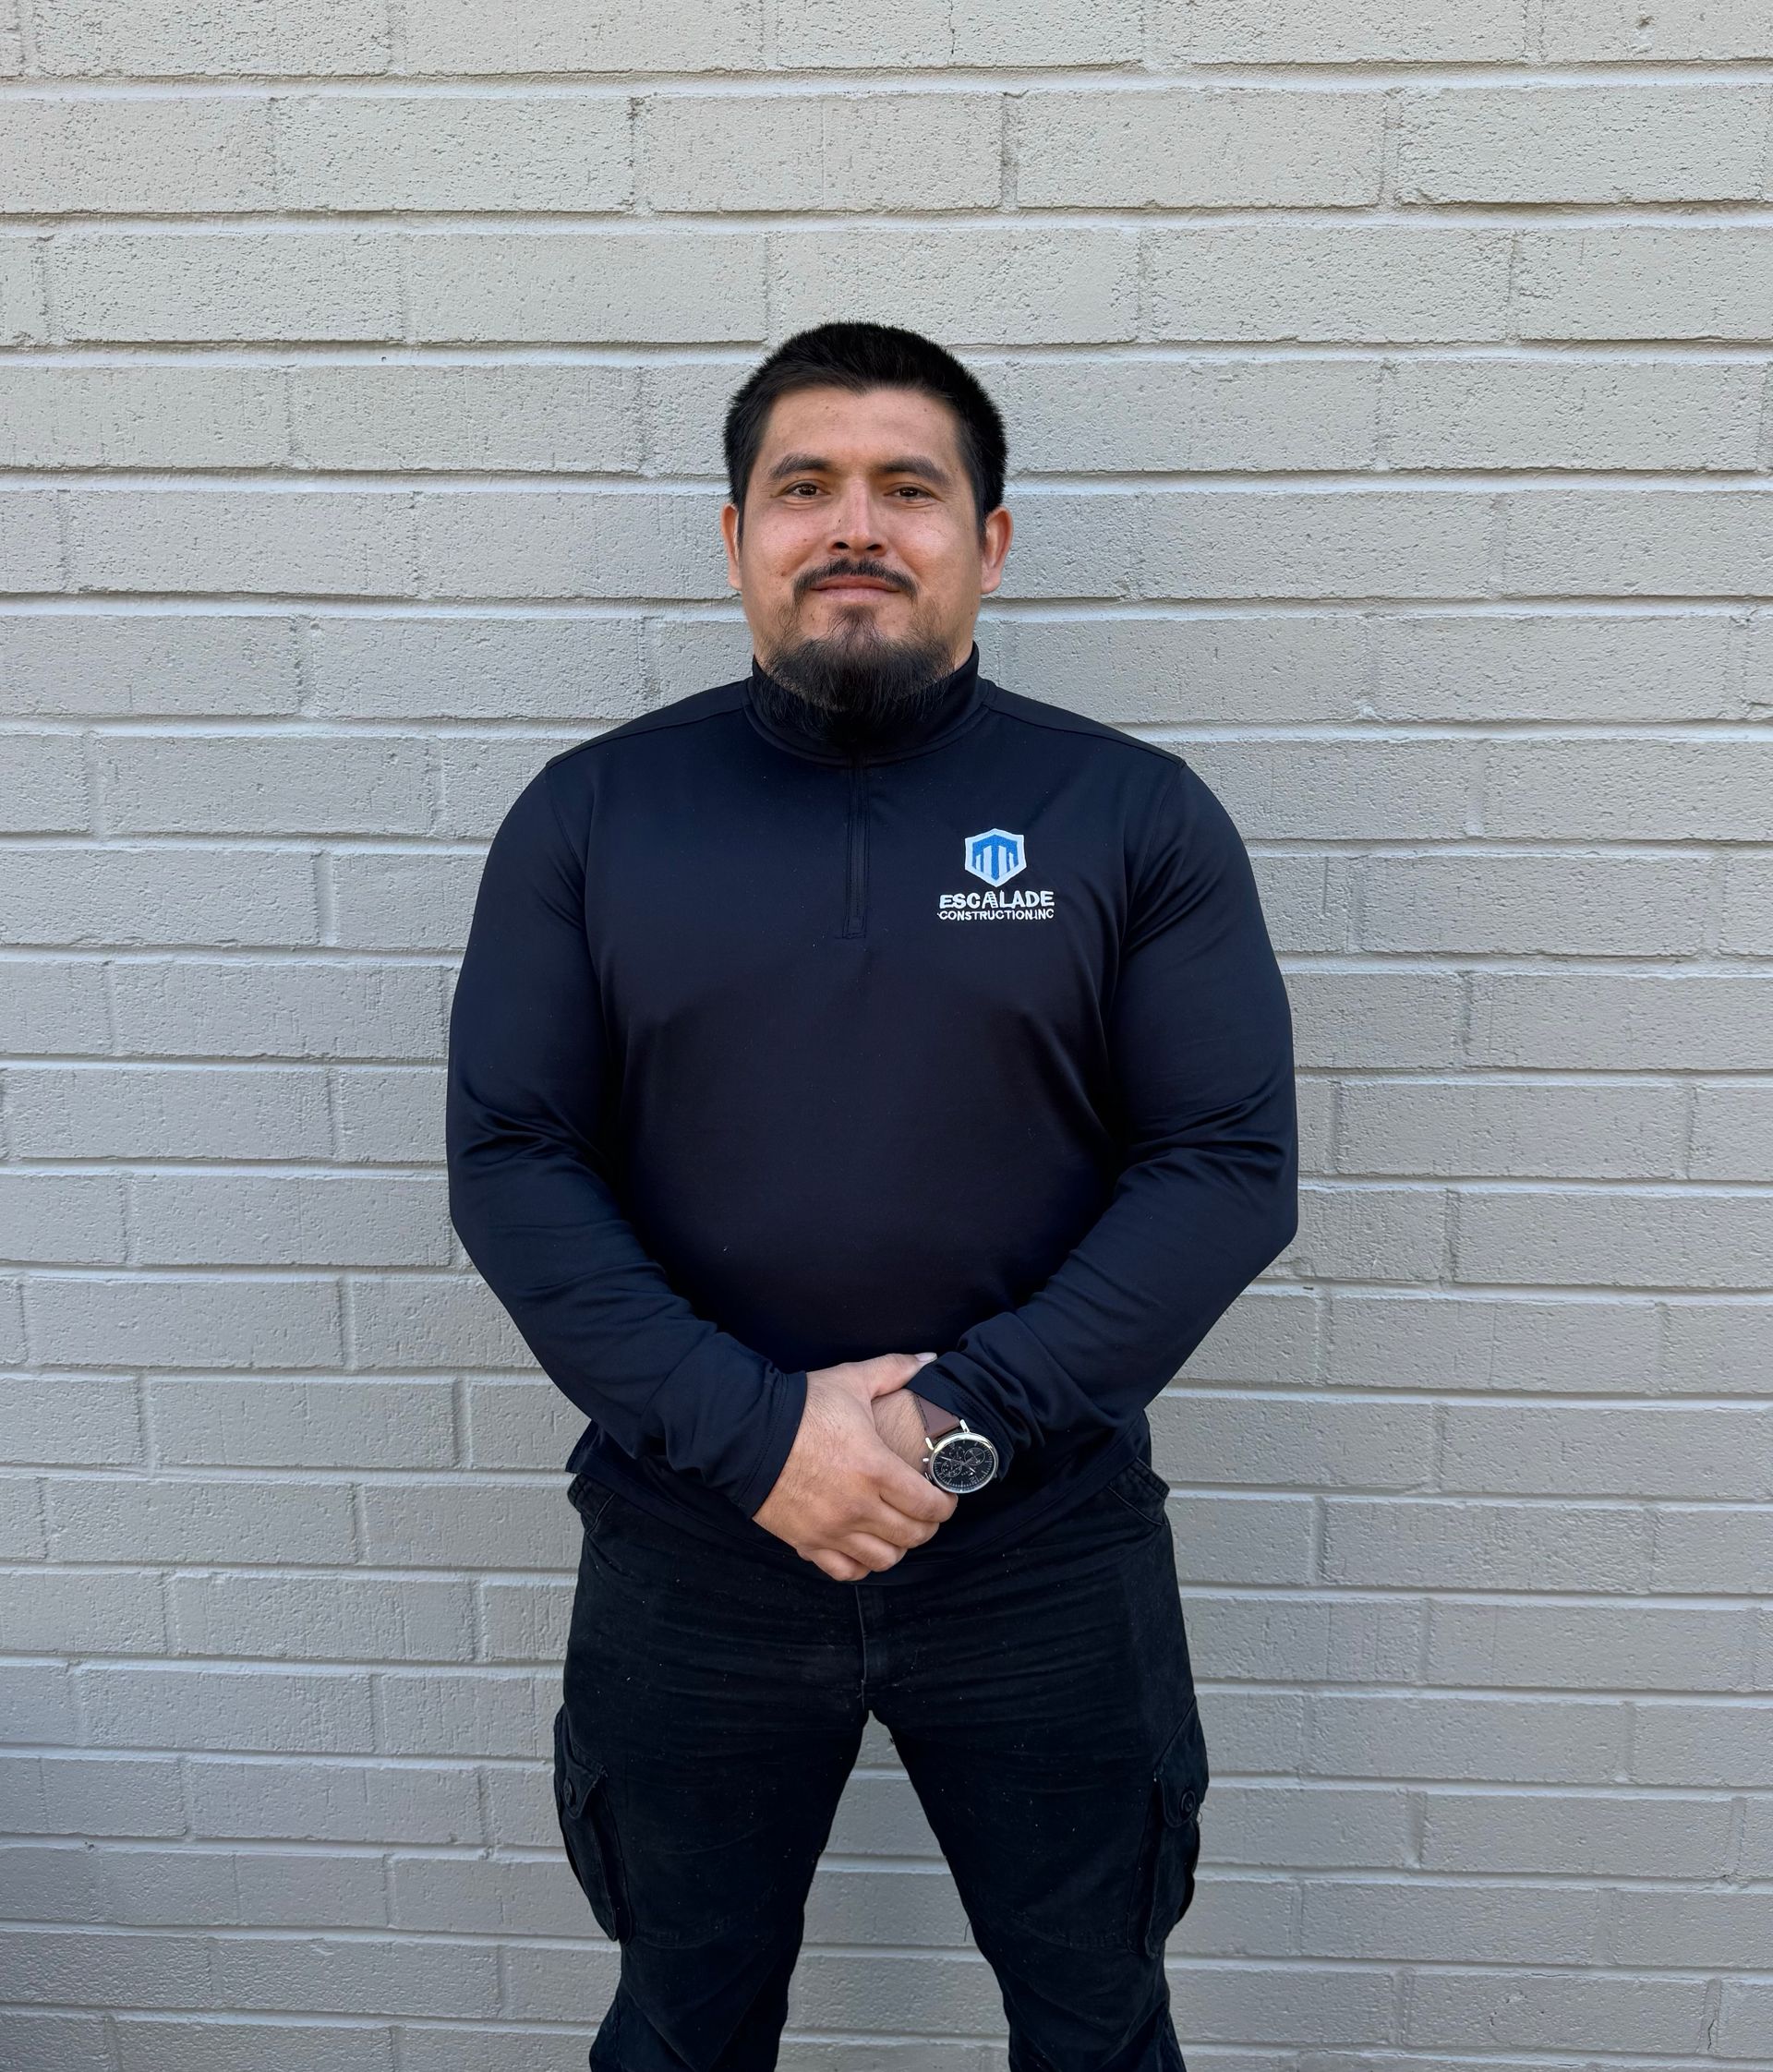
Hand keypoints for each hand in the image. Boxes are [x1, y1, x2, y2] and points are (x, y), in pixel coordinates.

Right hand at [752, 1352, 956, 1581]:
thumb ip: (894, 1369)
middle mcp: (858, 1506)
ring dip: (898, 1546)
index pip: (929, 1505)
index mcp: (875, 1469)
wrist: (745, 1432)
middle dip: (927, 1525)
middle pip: (912, 1535)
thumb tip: (929, 1358)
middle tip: (926, 1511)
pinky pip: (846, 1570)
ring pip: (884, 1559)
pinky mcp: (807, 1542)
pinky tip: (864, 1544)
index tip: (944, 1495)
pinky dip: (861, 1563)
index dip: (945, 1504)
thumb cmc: (801, 1407)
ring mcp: (832, 1529)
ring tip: (897, 1528)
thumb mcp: (850, 1380)